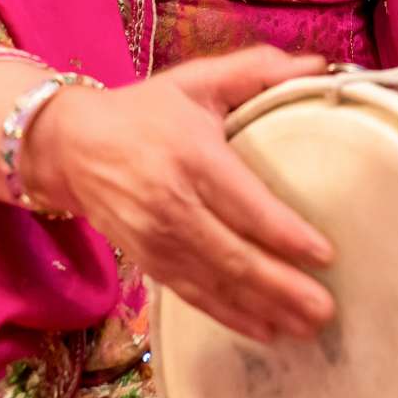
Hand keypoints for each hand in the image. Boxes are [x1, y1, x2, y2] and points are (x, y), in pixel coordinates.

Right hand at [24, 46, 336, 344]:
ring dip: (263, 310)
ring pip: (216, 284)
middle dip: (282, 288)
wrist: (70, 147)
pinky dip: (230, 317)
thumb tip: (319, 66)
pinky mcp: (147, 261)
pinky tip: (265, 331)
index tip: (325, 254)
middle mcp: (172, 204)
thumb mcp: (198, 79)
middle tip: (326, 310)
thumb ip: (259, 69)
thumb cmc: (145, 111)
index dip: (285, 234)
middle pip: (233, 256)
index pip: (244, 204)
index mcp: (191, 156)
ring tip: (307, 329)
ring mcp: (155, 240)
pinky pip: (193, 296)